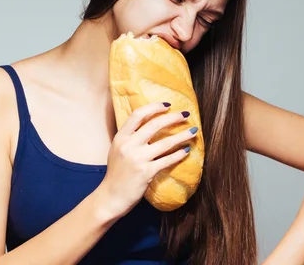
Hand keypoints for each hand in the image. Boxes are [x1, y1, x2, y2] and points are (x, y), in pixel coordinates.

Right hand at [98, 102, 196, 218]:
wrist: (110, 197)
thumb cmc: (116, 174)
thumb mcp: (117, 150)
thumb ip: (130, 137)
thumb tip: (150, 124)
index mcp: (121, 137)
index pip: (138, 115)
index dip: (154, 107)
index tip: (167, 105)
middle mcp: (128, 145)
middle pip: (154, 125)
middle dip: (173, 118)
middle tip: (185, 114)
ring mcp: (138, 159)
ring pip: (165, 143)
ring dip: (182, 136)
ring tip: (193, 131)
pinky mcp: (146, 172)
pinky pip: (166, 160)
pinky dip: (178, 154)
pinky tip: (186, 151)